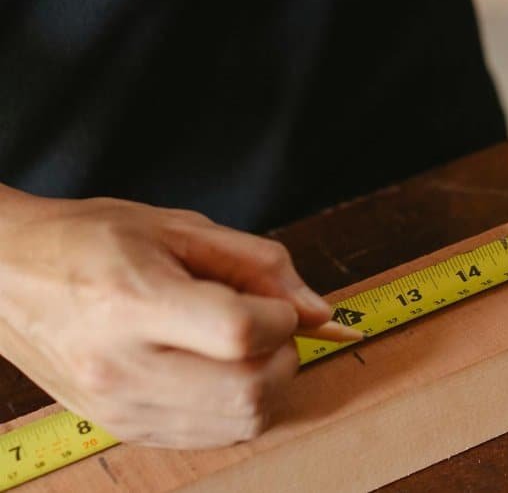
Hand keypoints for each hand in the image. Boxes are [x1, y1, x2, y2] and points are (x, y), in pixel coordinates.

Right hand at [0, 190, 357, 448]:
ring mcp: (122, 406)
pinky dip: (236, 407)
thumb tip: (318, 310)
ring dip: (266, 385)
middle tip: (265, 326)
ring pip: (240, 422)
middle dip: (283, 356)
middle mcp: (124, 366)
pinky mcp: (124, 427)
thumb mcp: (177, 228)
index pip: (242, 333)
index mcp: (135, 303)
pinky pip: (212, 436)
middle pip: (250, 389)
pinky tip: (218, 371)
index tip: (275, 303)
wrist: (5, 276)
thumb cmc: (87, 241)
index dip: (281, 318)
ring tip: (239, 347)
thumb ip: (259, 265)